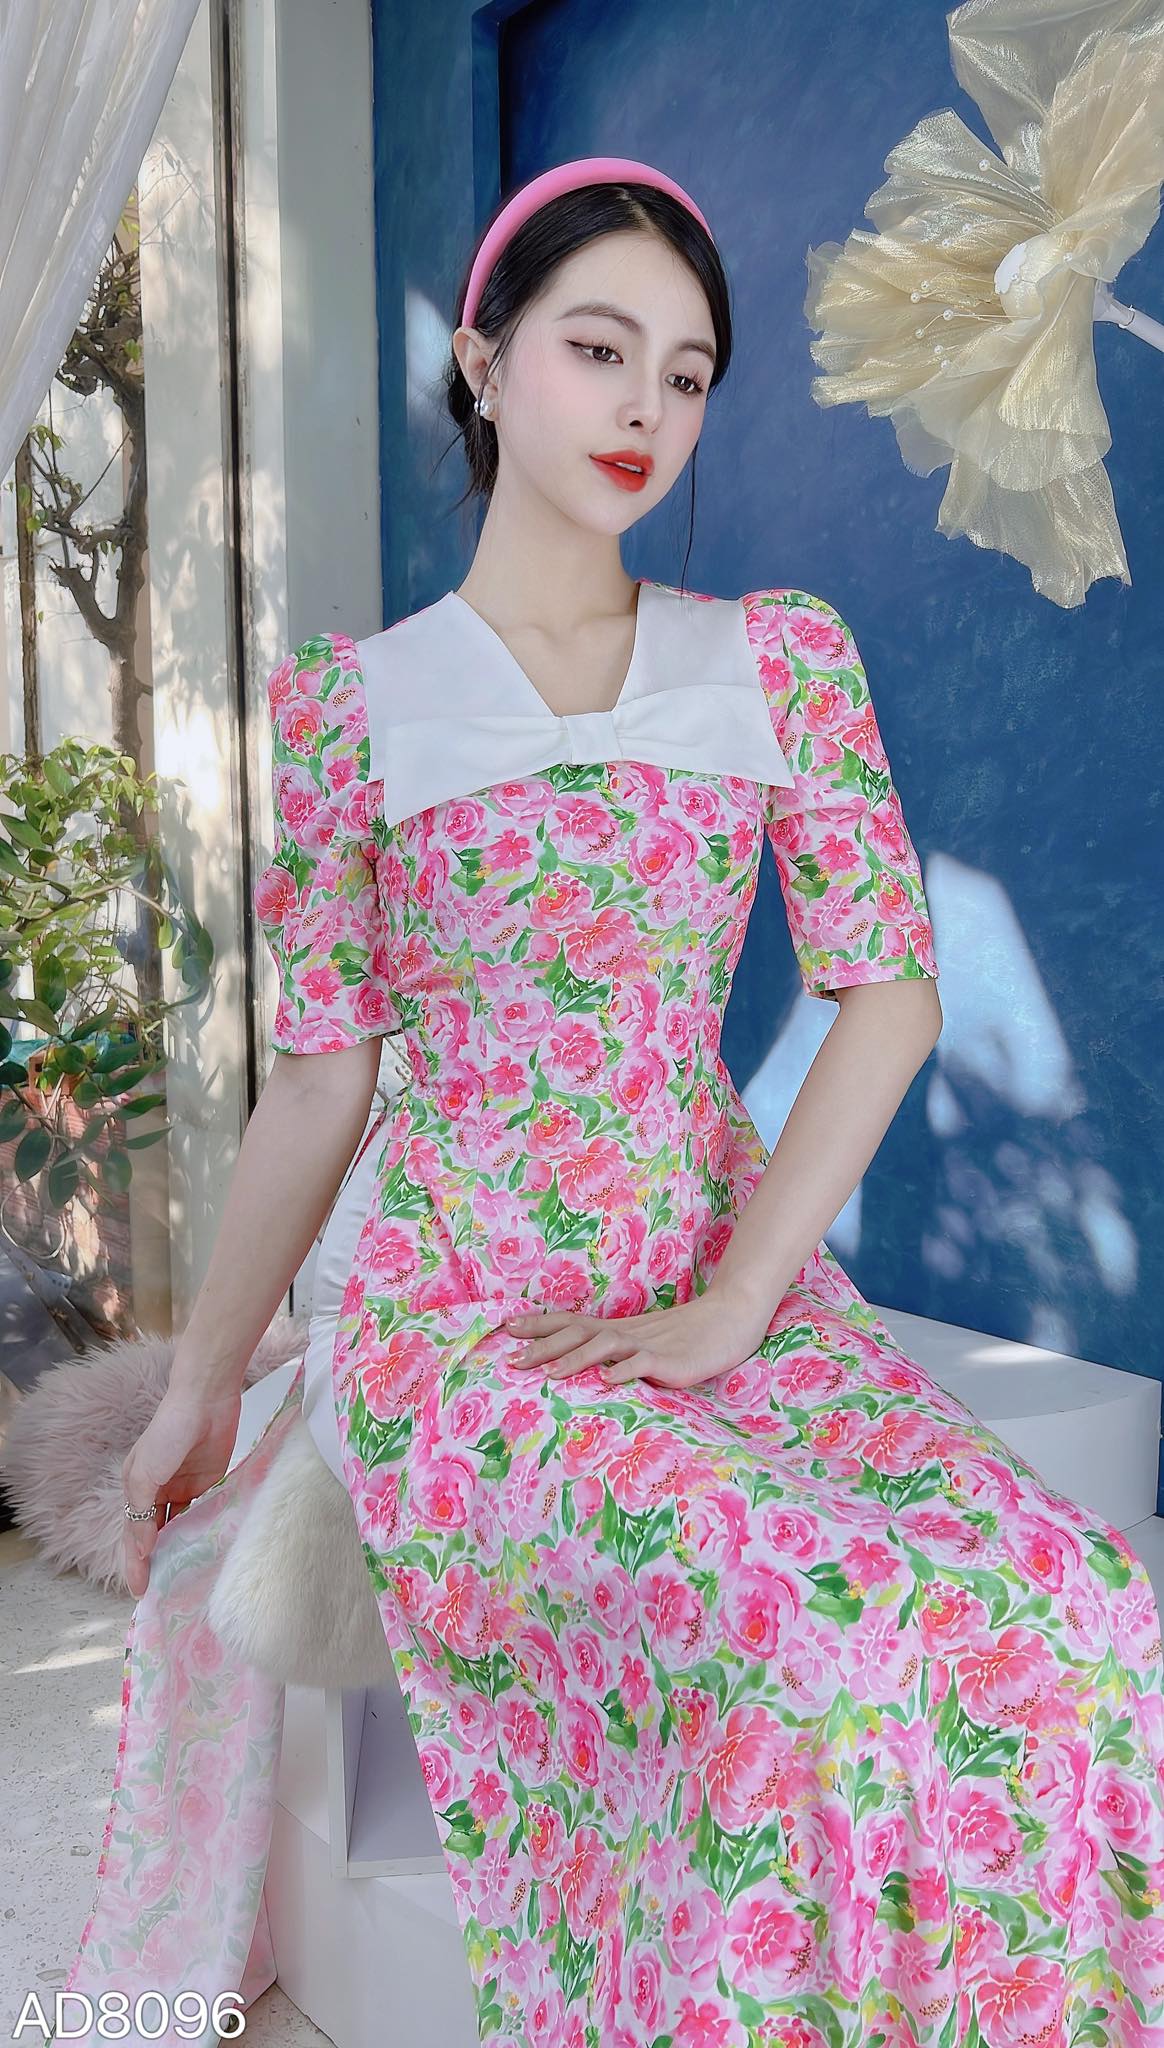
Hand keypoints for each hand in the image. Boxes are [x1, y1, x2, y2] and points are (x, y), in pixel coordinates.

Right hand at [121, 1384, 242, 1598]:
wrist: (206, 1398)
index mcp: (136, 1486)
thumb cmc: (169, 1430)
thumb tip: (141, 1546)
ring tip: (178, 1579)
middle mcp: (156, 1490)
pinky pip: (200, 1512)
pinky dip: (198, 1530)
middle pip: (152, 1533)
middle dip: (152, 1561)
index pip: (133, 1533)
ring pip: (176, 1526)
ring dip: (175, 1549)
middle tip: (156, 1593)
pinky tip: (200, 1549)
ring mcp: (182, 1486)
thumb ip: (142, 1510)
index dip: (134, 1562)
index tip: (138, 1590)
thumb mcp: (145, 1471)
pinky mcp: (206, 1481)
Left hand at [502, 1287, 774, 1391]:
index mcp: (617, 1329)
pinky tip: (606, 1380)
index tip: (506, 1327)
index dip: (539, 1325)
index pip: (571, 1323)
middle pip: (577, 1333)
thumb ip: (618, 1352)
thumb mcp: (645, 1343)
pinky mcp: (670, 1360)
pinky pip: (642, 1363)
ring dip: (575, 1359)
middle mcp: (625, 1332)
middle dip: (543, 1346)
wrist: (729, 1319)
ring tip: (549, 1374)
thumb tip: (586, 1367)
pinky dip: (623, 1370)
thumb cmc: (686, 1335)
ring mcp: (646, 1344)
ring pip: (604, 1345)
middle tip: (512, 1359)